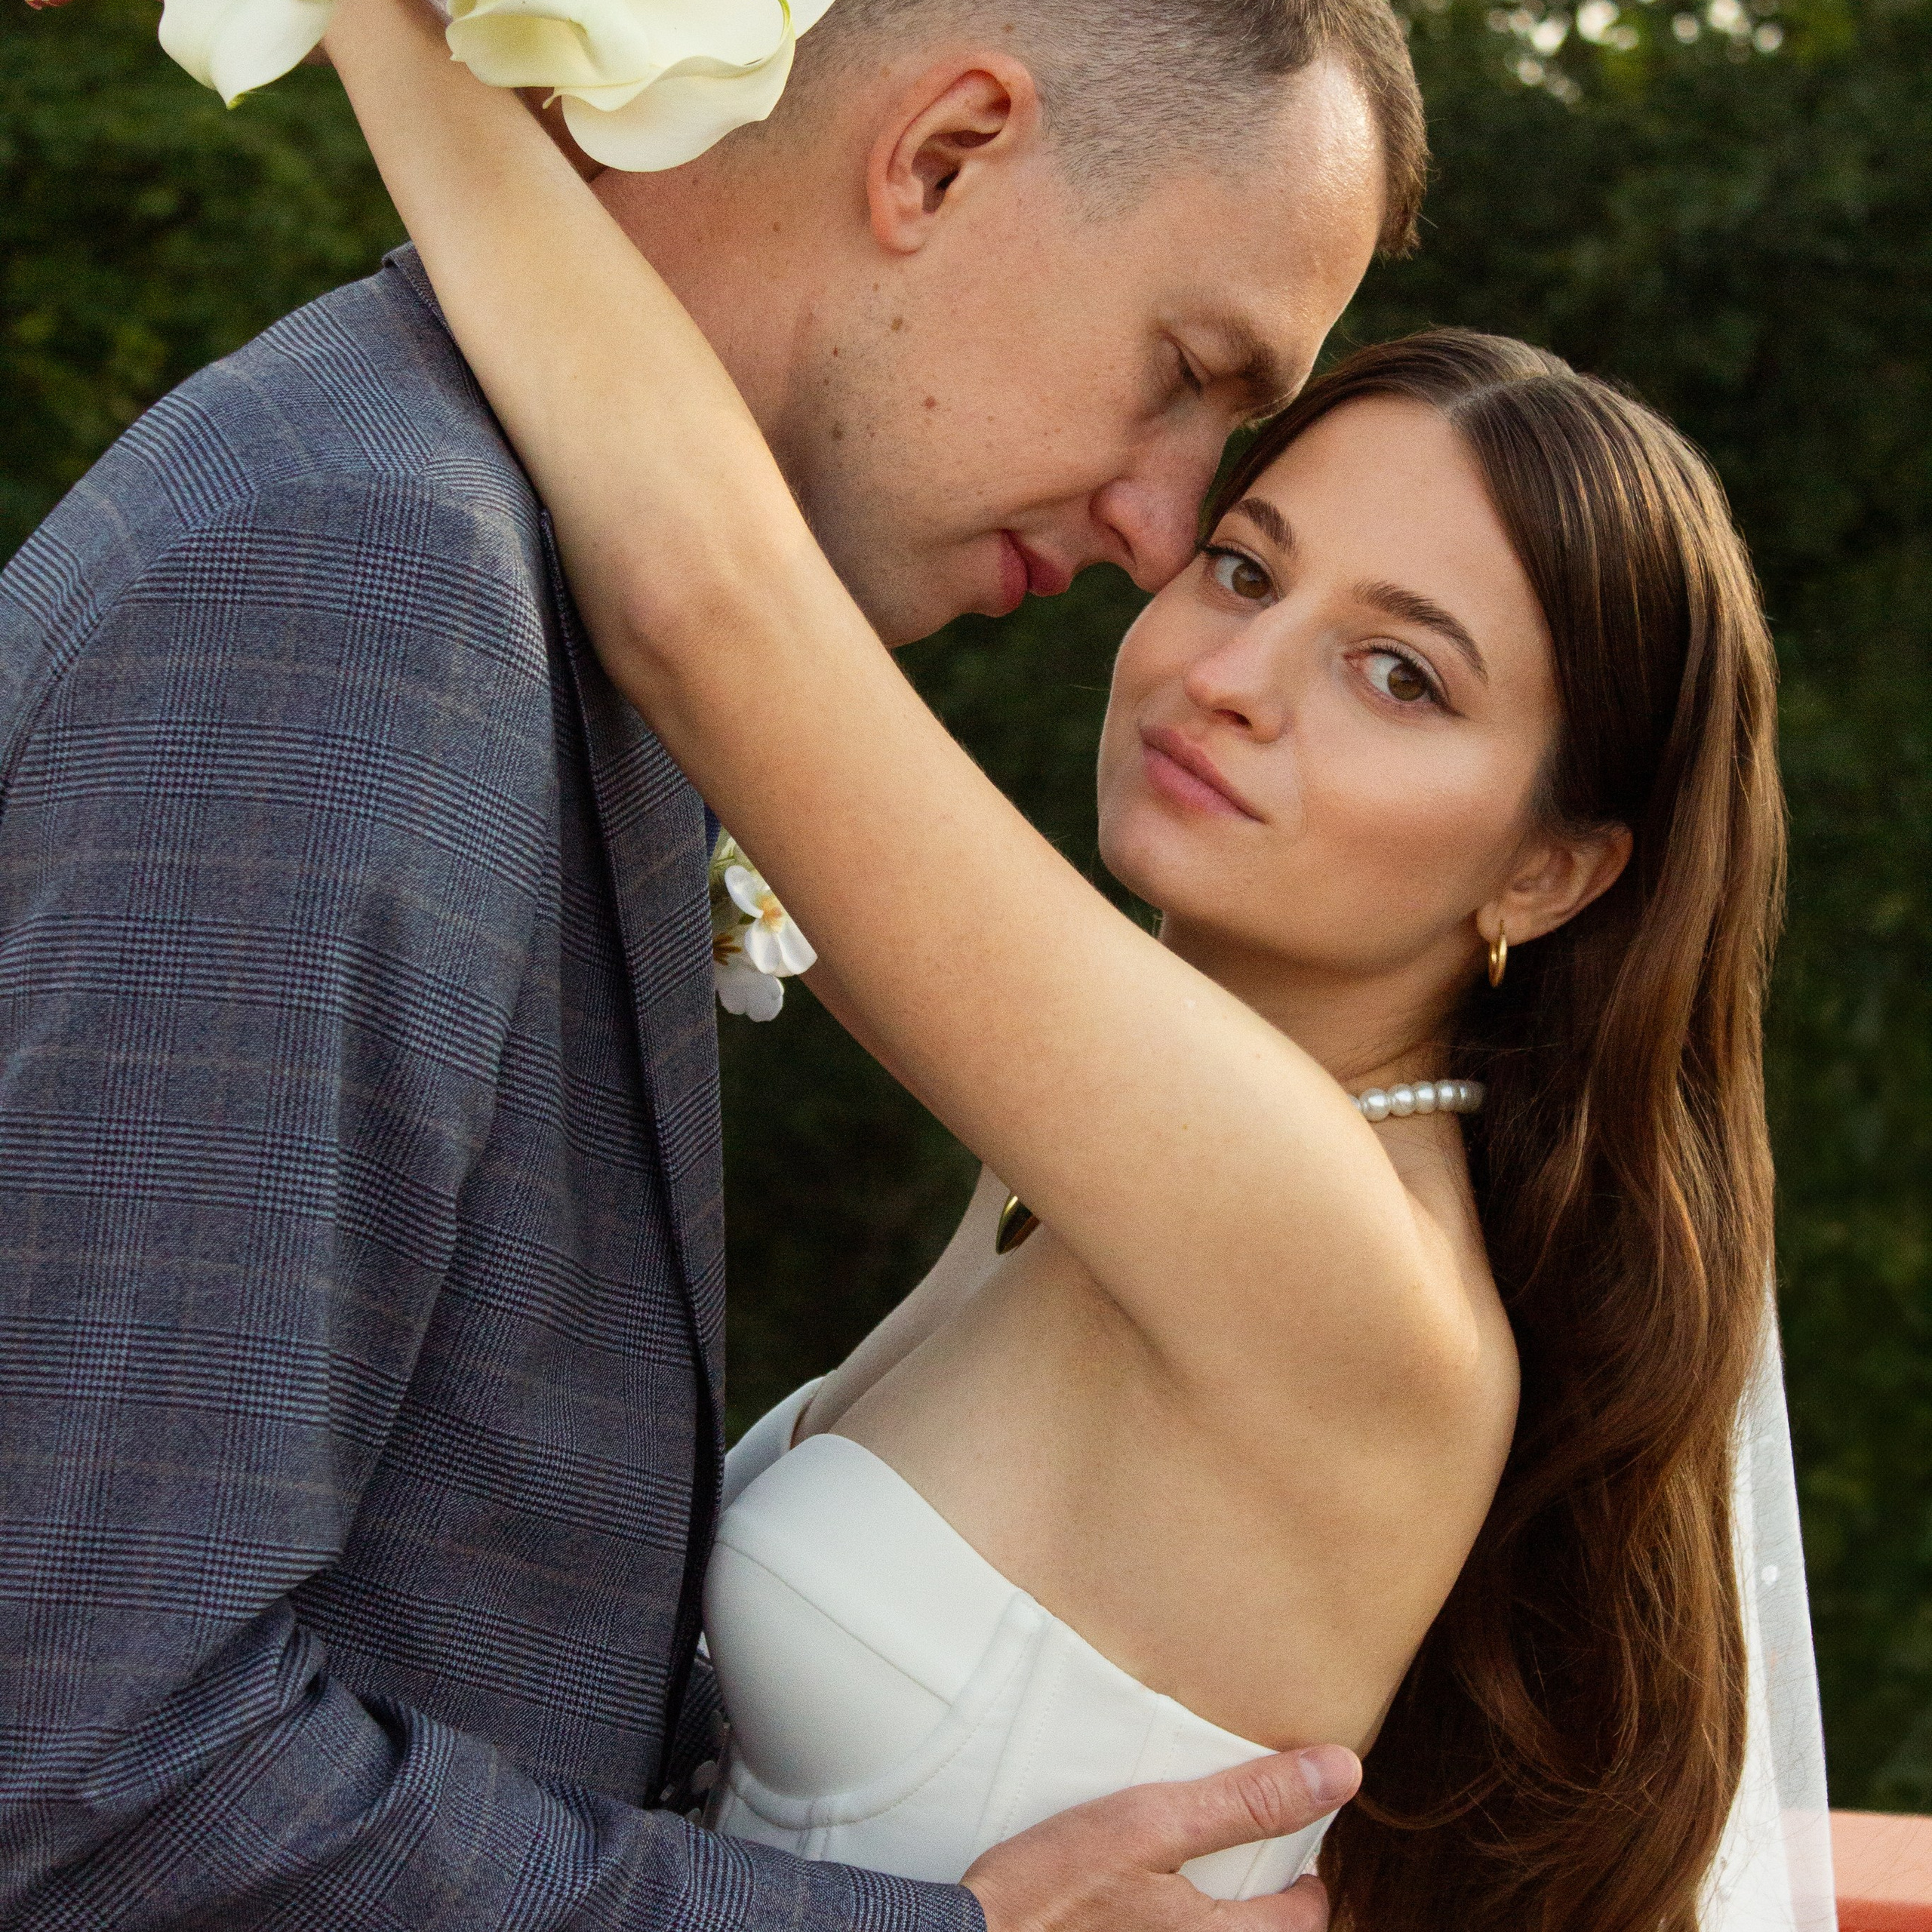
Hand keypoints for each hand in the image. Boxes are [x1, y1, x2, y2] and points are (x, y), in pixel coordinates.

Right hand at [962, 1745, 1358, 1931]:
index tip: (1288, 1845)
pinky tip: (1137, 1905)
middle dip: (1261, 1905)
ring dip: (1214, 1917)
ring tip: (1189, 1879)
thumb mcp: (1151, 1823)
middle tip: (1243, 1860)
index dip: (1303, 1876)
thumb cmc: (1055, 1887)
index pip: (1303, 1918)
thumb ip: (1247, 1802)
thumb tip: (1340, 1770)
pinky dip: (1170, 1925)